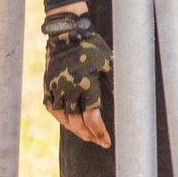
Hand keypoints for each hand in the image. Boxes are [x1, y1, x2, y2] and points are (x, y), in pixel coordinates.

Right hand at [41, 15, 112, 147]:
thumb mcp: (110, 62)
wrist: (67, 34)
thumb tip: (129, 102)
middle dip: (89, 135)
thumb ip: (118, 82)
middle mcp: (69, 89)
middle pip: (77, 123)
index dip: (99, 132)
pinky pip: (51, 108)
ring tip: (86, 136)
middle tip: (99, 142)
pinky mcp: (47, 86)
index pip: (92, 117)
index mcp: (87, 84)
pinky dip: (60, 118)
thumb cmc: (93, 48)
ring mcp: (56, 88)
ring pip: (64, 119)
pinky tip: (69, 123)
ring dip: (75, 130)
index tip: (107, 141)